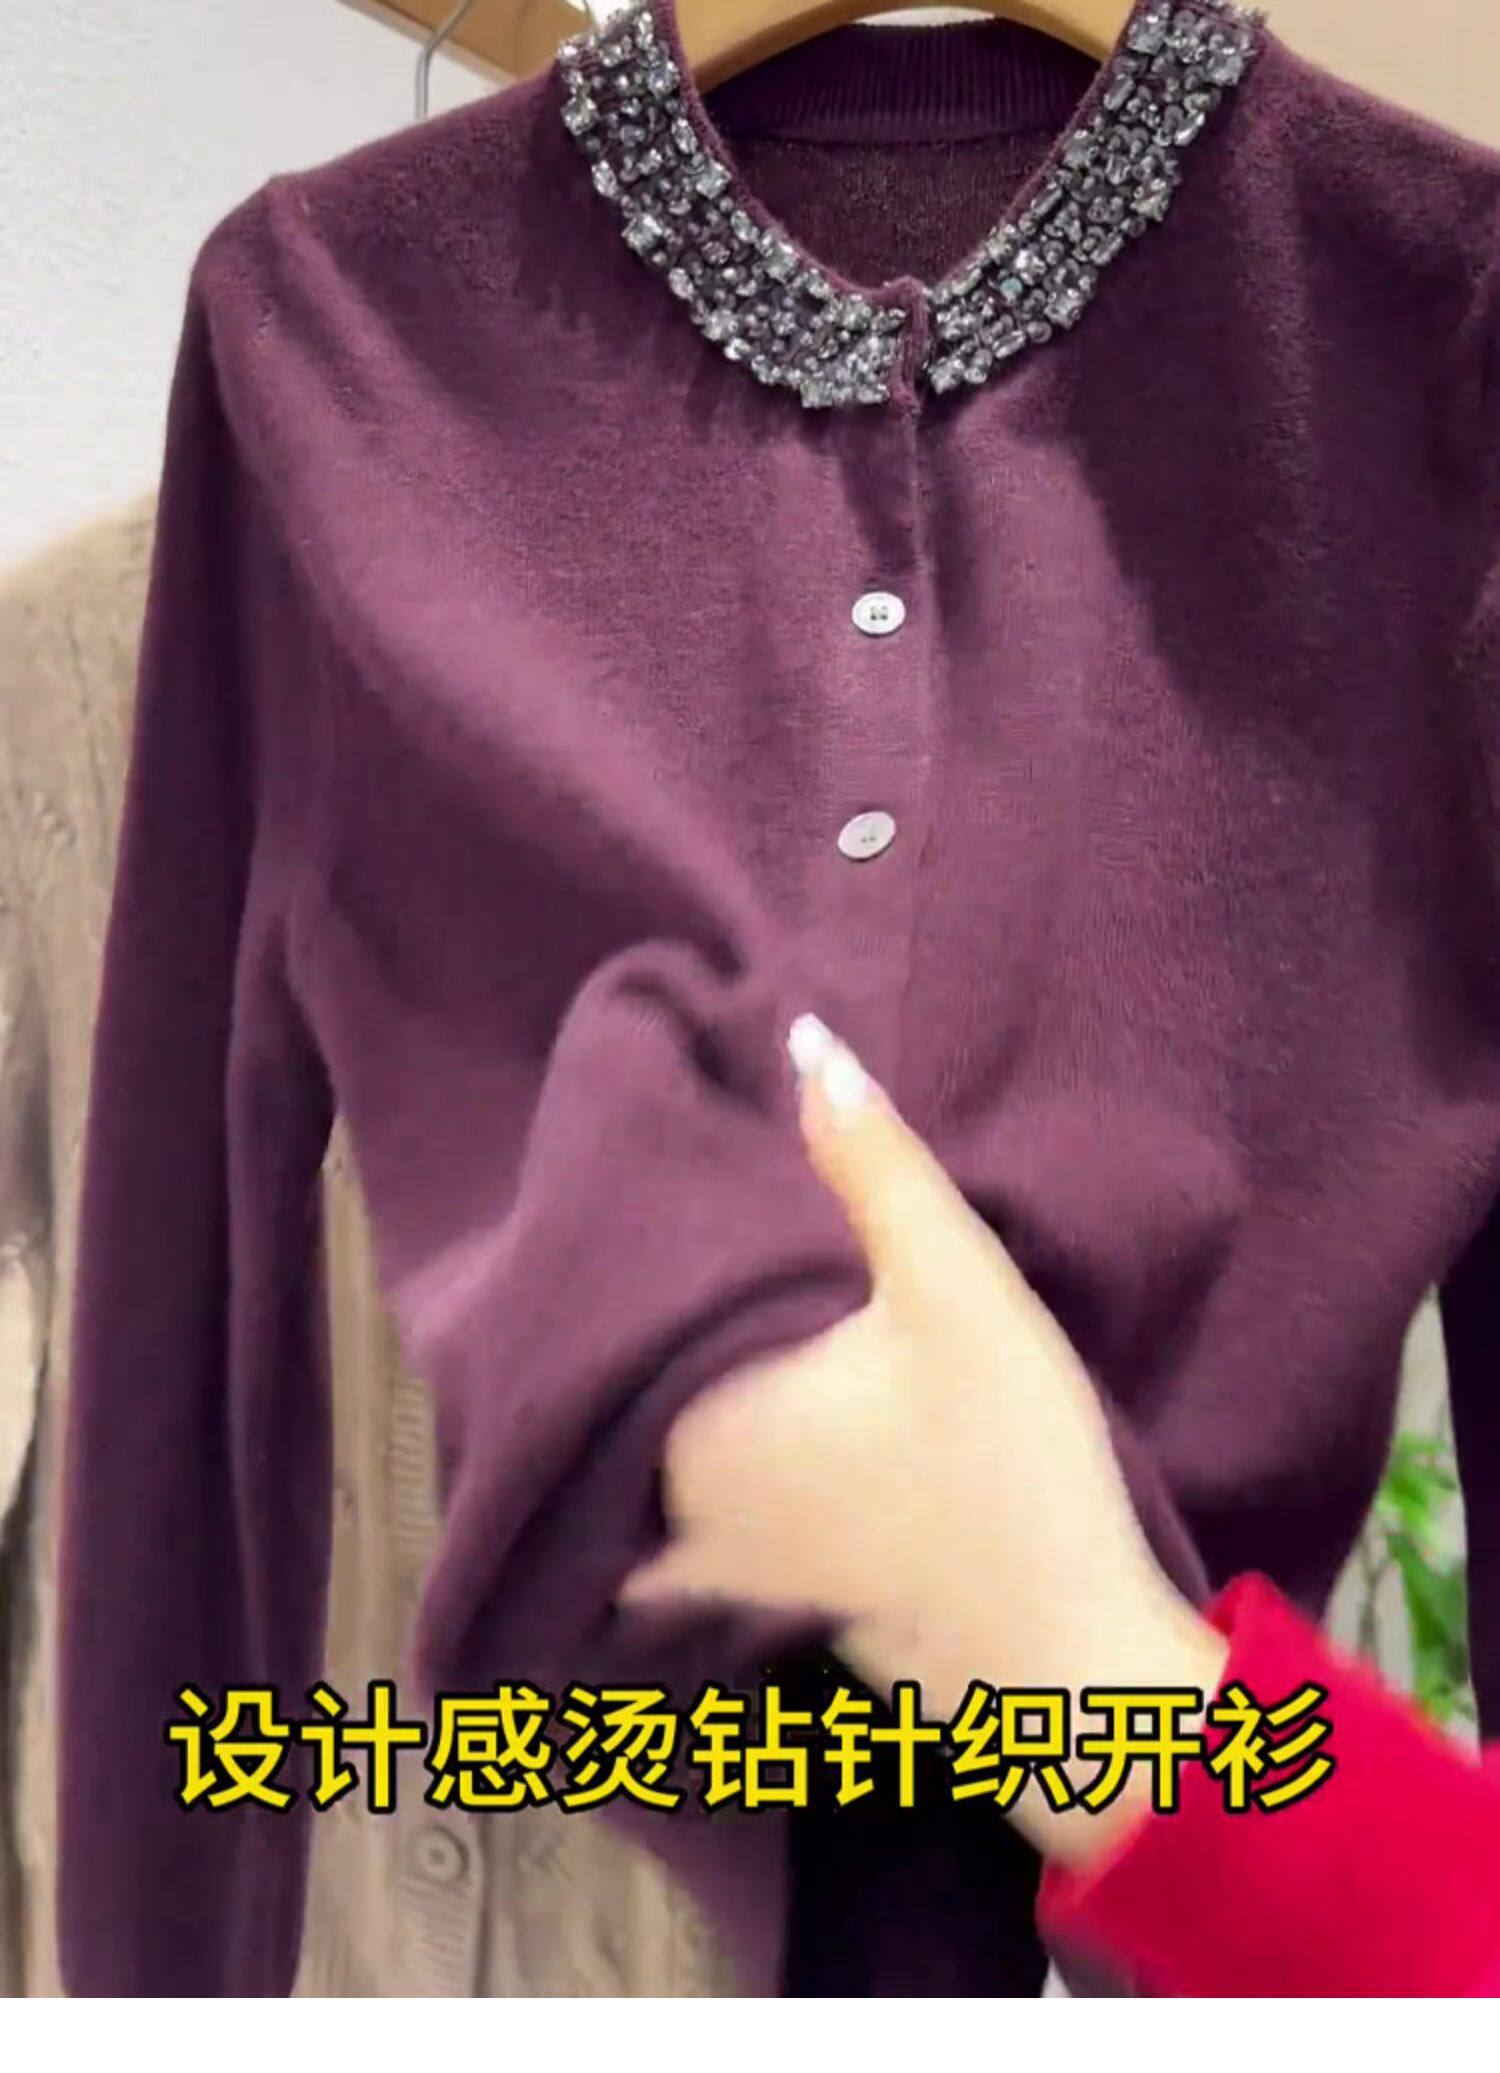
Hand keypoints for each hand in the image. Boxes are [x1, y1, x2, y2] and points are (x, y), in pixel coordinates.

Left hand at [620, 1014, 1228, 1865]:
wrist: (1067, 1657)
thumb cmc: (1006, 1465)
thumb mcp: (955, 1287)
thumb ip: (874, 1163)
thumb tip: (804, 1042)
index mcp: (691, 1411)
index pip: (620, 1295)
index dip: (627, 1227)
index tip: (635, 1166)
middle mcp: (669, 1493)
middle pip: (626, 1370)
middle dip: (635, 1304)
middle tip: (660, 1208)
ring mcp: (707, 1561)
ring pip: (644, 1443)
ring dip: (652, 1385)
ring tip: (684, 1295)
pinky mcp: (753, 1598)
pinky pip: (673, 1523)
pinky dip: (672, 1478)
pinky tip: (718, 1426)